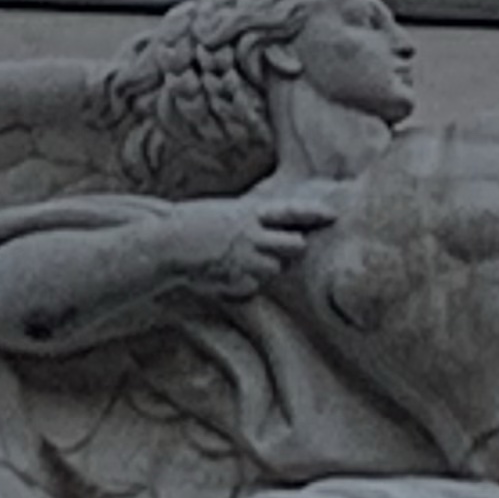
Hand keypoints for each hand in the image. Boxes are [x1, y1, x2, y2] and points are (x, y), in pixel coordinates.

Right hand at [177, 186, 341, 299]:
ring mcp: (246, 259)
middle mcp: (253, 235)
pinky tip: (224, 274)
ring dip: (265, 267)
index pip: (291, 211)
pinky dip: (244, 283)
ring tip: (241, 261)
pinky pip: (253, 286)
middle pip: (296, 246)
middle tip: (281, 249)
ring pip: (275, 269)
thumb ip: (250, 220)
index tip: (333, 215)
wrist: (165, 244)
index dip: (314, 213)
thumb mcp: (224, 212)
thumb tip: (271, 225)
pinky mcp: (237, 280)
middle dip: (293, 249)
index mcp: (249, 212)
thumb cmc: (190, 224)